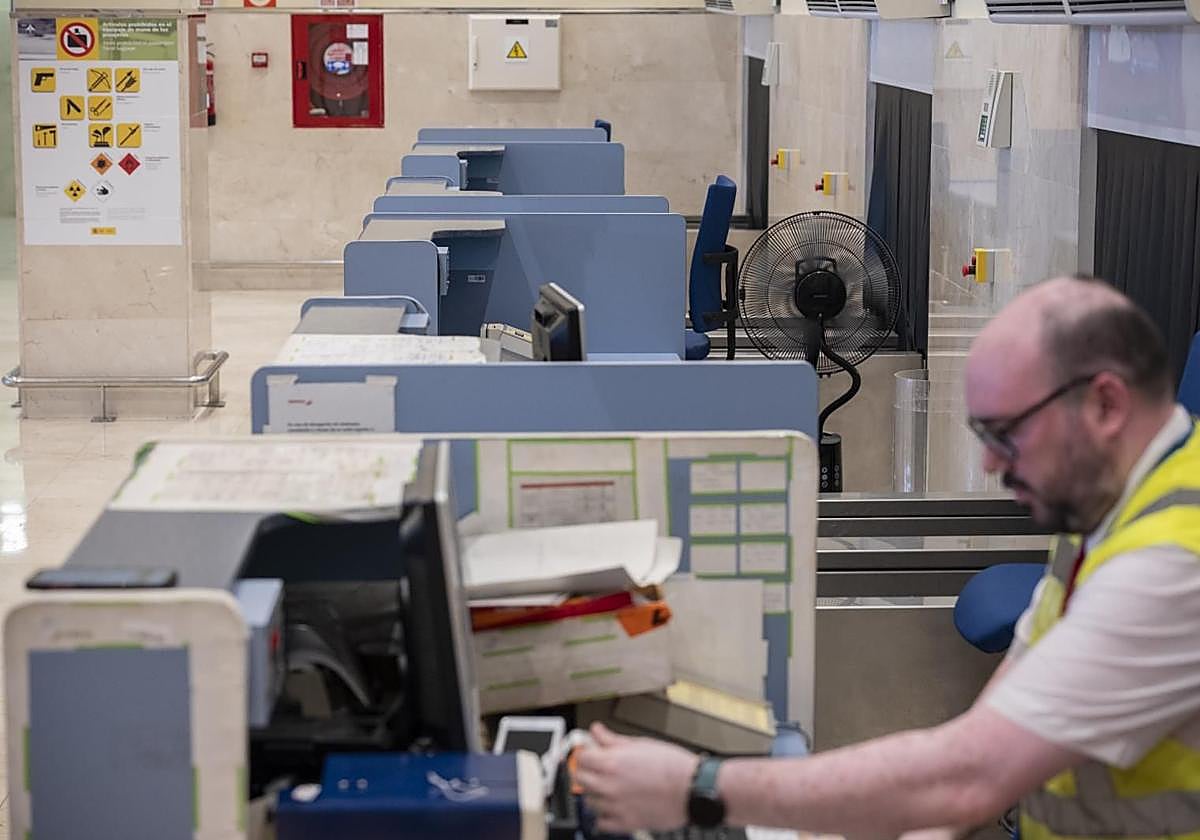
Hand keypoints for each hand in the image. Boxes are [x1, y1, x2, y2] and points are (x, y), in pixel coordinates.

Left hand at [575, 722, 700, 832]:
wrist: (692, 789)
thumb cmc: (673, 766)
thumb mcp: (641, 744)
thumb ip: (613, 739)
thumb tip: (596, 731)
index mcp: (612, 763)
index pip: (581, 758)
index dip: (585, 753)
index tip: (590, 753)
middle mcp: (609, 785)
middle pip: (580, 779)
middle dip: (586, 771)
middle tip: (596, 768)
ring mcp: (615, 806)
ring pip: (589, 801)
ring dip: (595, 793)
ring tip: (609, 786)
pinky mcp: (625, 823)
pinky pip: (601, 823)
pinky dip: (603, 816)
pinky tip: (613, 806)